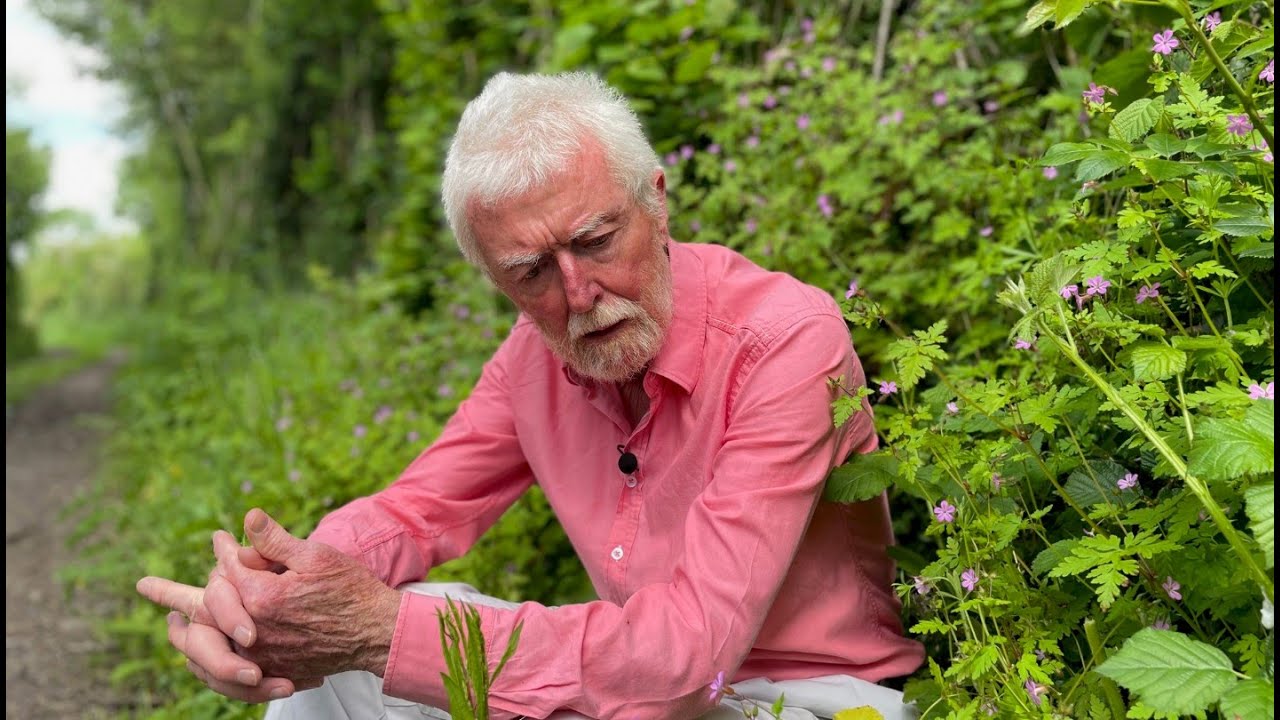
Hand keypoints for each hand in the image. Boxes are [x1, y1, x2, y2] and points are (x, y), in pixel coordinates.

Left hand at [140, 509, 401, 684]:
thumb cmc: (351, 590)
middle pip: (203, 609)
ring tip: (169, 626)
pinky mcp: (273, 670)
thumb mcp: (316, 556)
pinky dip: (212, 662)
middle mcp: (254, 630)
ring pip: (208, 646)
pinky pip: (228, 671)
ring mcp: (262, 654)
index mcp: (262, 596)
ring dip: (185, 634)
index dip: (223, 549)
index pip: (227, 567)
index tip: (218, 537)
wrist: (377, 633)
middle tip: (147, 587)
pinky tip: (202, 657)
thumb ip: (275, 541)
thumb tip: (246, 518)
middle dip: (174, 594)